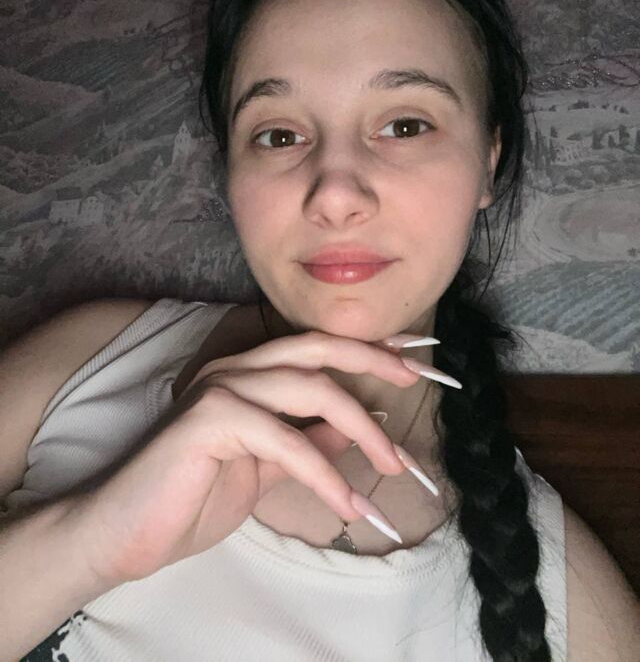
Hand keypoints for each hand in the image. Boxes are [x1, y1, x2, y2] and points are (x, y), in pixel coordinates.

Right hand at [75, 330, 433, 585]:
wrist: (128, 532)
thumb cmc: (193, 498)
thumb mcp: (268, 468)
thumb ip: (307, 442)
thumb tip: (357, 430)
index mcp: (249, 375)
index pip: (317, 349)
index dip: (367, 348)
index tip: (414, 357)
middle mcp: (236, 369)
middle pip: (317, 348)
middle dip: (372, 358)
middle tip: (415, 378)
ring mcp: (221, 387)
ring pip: (309, 387)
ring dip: (360, 426)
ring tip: (392, 464)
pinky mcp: (210, 417)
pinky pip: (283, 439)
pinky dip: (323, 471)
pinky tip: (347, 503)